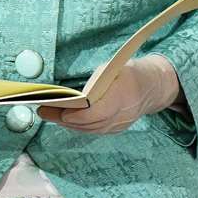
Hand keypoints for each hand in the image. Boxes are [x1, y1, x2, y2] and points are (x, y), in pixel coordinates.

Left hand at [39, 56, 181, 134]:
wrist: (153, 86)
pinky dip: (79, 125)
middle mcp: (123, 113)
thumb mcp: (113, 68)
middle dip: (63, 118)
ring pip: (90, 129)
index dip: (77, 115)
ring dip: (68, 123)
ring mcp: (120, 124)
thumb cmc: (130, 72)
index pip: (96, 112)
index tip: (61, 112)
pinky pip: (94, 130)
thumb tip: (73, 97)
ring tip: (49, 114)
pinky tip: (66, 118)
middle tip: (43, 110)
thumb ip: (95, 83)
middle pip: (89, 123)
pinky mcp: (117, 129)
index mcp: (124, 94)